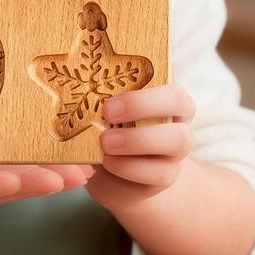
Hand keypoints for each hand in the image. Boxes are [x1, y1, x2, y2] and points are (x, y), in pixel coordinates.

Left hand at [86, 84, 195, 211]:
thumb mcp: (103, 111)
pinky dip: (130, 167)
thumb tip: (74, 80)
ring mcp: (176, 150)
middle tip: (106, 113)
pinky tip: (108, 162)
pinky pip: (159, 172)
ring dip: (137, 139)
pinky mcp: (167, 175)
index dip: (143, 93)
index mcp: (164, 96)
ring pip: (177, 140)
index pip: (170, 86)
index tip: (108, 104)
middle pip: (179, 104)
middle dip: (140, 106)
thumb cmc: (108, 130)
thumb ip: (99, 96)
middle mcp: (177, 119)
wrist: (114, 174)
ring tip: (105, 143)